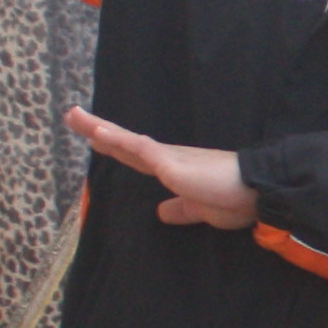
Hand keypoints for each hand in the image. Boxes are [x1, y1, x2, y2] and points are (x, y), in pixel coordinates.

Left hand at [64, 107, 258, 227]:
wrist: (256, 191)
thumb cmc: (235, 199)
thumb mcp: (202, 210)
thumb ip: (181, 209)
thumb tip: (162, 212)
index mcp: (173, 169)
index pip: (135, 155)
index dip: (113, 146)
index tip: (92, 136)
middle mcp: (167, 158)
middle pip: (123, 142)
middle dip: (96, 128)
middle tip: (71, 115)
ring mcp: (167, 158)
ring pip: (125, 140)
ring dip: (98, 128)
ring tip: (73, 115)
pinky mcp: (170, 163)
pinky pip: (138, 148)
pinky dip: (117, 140)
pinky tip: (98, 133)